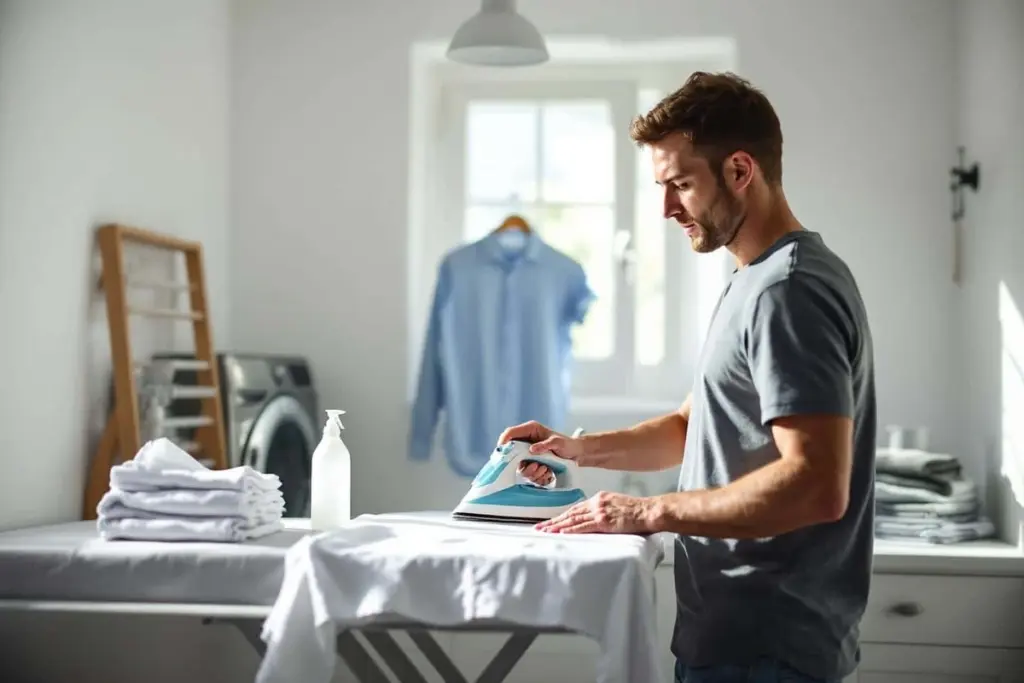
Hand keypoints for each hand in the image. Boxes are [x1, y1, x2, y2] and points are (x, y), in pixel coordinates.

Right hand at [497, 421, 585, 485]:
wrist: (576, 455)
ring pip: (520, 468)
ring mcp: (528, 456)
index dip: (503, 441)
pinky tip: (548, 473)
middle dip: (522, 464)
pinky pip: (529, 476)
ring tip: (545, 469)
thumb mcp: (558, 442)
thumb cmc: (568, 444)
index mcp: (529, 431)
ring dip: (532, 472)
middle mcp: (526, 443)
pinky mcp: (532, 466)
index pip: (510, 433)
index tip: (503, 451)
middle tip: (536, 466)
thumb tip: (531, 450)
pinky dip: (538, 477)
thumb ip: (545, 445)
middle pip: (511, 454)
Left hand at [535, 490, 654, 533]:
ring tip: (545, 531)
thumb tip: (597, 519)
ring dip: (557, 526)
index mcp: (599, 498)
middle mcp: (596, 502)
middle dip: (555, 520)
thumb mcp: (618, 504)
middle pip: (571, 513)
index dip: (563, 515)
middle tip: (540, 527)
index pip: (577, 508)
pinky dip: (570, 530)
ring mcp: (599, 511)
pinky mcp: (603, 521)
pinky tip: (561, 533)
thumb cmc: (638, 510)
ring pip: (573, 520)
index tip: (553, 521)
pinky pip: (583, 527)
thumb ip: (605, 509)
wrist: (649, 511)